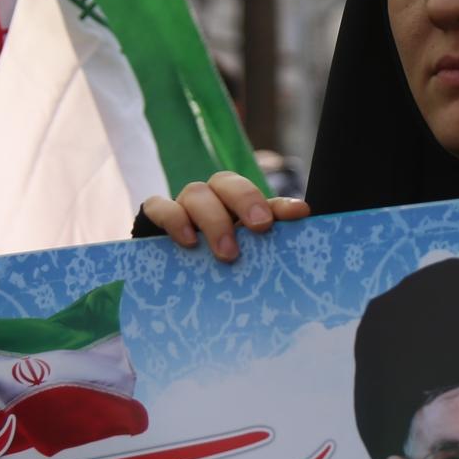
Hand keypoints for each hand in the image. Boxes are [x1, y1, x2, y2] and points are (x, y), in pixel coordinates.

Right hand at [141, 170, 310, 262]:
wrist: (166, 275)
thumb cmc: (214, 264)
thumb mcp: (245, 257)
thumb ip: (270, 246)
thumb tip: (302, 229)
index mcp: (236, 205)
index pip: (261, 196)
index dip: (280, 203)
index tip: (300, 214)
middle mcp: (212, 198)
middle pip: (226, 183)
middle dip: (246, 201)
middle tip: (260, 228)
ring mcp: (183, 205)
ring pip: (196, 193)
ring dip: (214, 220)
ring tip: (227, 253)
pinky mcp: (155, 215)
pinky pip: (159, 207)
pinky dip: (174, 219)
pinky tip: (187, 241)